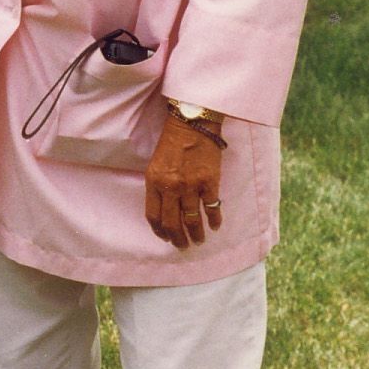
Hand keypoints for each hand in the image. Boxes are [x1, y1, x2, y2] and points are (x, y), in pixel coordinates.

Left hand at [144, 112, 223, 249]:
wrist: (193, 122)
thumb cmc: (172, 141)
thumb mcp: (156, 164)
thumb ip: (157, 186)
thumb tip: (164, 210)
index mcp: (154, 182)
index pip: (153, 216)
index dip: (160, 231)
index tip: (165, 237)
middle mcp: (171, 187)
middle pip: (172, 223)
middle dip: (178, 239)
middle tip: (183, 246)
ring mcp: (190, 185)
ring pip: (192, 220)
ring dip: (196, 234)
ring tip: (199, 241)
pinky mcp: (209, 182)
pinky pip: (212, 208)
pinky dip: (214, 220)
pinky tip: (215, 226)